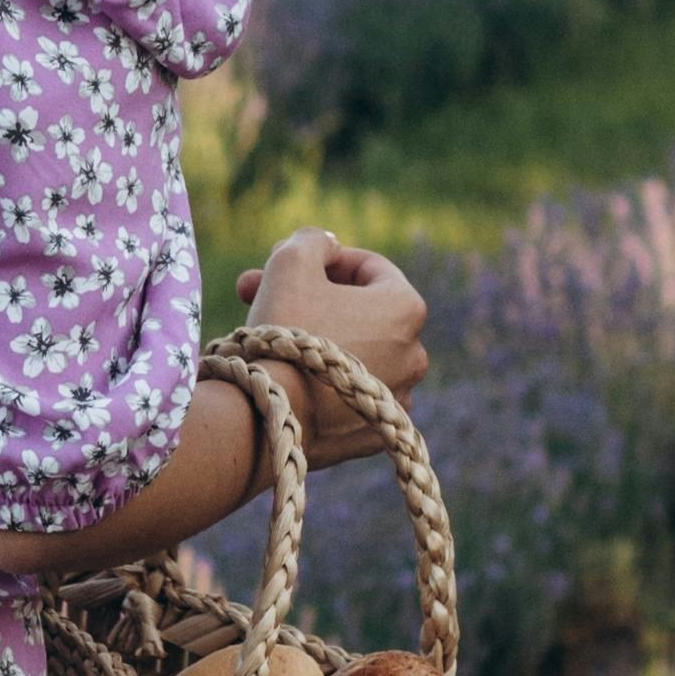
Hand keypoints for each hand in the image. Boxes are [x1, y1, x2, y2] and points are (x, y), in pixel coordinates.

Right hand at [232, 228, 430, 463]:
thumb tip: (325, 245)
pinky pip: (348, 394)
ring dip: (318, 339)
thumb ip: (314, 240)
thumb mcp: (291, 260)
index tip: (284, 264)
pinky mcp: (375, 435)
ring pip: (354, 353)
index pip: (368, 267)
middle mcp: (415, 353)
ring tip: (273, 340)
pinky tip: (289, 376)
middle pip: (358, 312)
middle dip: (310, 298)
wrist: (269, 416)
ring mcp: (397, 398)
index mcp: (406, 307)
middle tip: (259, 294)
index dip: (323, 259)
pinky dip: (323, 381)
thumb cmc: (285, 330)